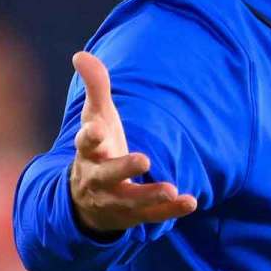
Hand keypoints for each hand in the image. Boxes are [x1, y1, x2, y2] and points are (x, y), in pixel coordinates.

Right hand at [69, 51, 196, 233]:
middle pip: (107, 175)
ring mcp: (115, 199)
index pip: (84, 143)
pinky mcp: (133, 215)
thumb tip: (80, 54)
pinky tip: (190, 201)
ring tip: (171, 188)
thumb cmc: (97, 149)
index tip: (95, 130)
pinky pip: (152, 216)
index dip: (90, 136)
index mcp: (88, 152)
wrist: (88, 201)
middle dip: (123, 168)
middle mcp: (98, 178)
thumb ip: (96, 88)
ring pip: (130, 200)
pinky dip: (170, 211)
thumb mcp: (96, 118)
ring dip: (150, 195)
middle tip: (143, 159)